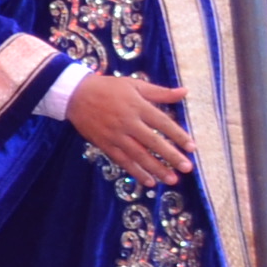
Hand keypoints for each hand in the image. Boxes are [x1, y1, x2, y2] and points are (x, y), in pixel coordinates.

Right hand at [70, 73, 194, 185]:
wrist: (75, 94)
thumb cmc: (108, 88)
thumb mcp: (134, 85)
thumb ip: (160, 92)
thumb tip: (185, 91)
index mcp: (138, 106)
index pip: (162, 123)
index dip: (178, 136)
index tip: (192, 148)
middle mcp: (128, 122)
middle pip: (153, 142)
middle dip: (171, 156)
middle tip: (187, 168)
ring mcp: (115, 135)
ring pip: (138, 155)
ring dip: (156, 168)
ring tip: (171, 179)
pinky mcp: (104, 144)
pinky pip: (122, 160)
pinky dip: (135, 172)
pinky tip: (148, 181)